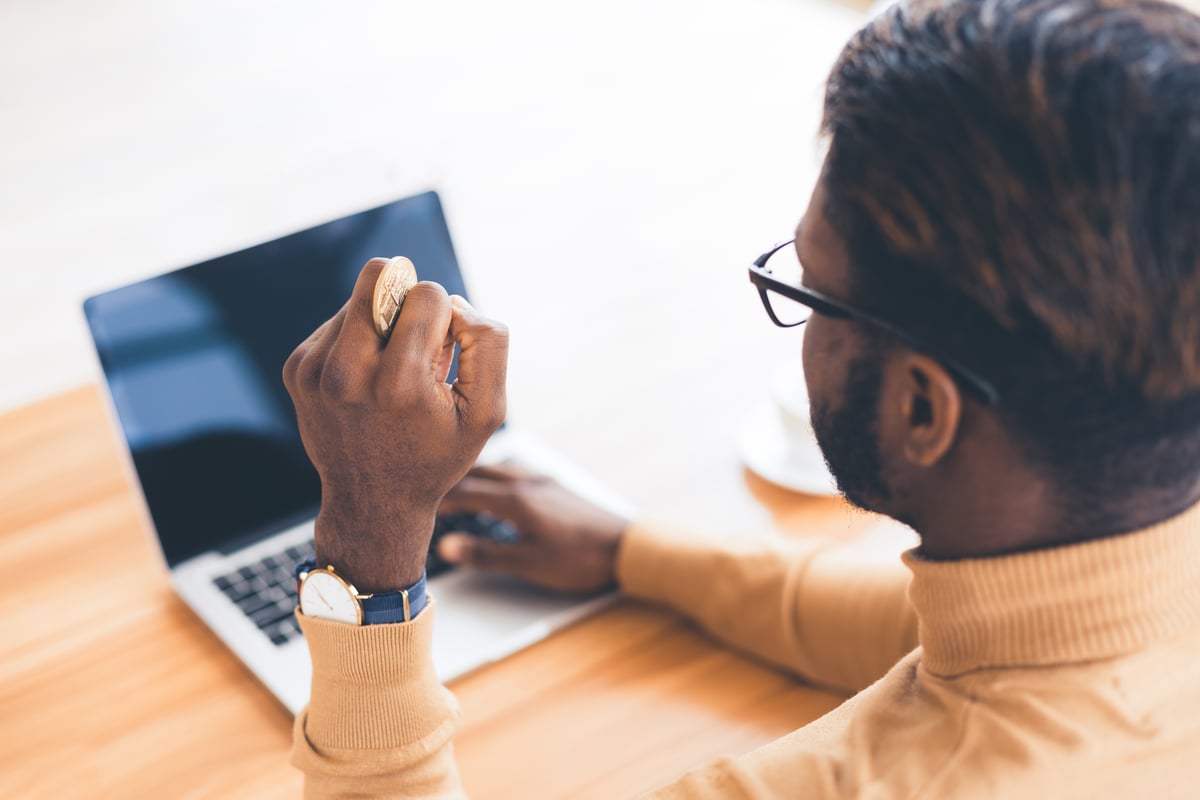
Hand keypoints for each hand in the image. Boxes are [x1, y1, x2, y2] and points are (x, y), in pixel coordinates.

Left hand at [282, 258, 508, 591]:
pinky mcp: (296, 367)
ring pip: (360, 298)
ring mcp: (313, 368)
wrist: (373, 503)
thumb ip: (487, 344)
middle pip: (380, 275)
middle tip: (415, 349)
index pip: (427, 293)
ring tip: (392, 375)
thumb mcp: (486, 411)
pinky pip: (338, 322)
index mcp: (397, 382)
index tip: (443, 358)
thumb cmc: (436, 454)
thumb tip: (453, 302)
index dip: (447, 319)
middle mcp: (346, 371)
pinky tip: (369, 381)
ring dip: (384, 324)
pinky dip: (360, 340)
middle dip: (408, 303)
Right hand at [436, 462, 630, 593]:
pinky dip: (495, 476)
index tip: (416, 500)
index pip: (464, 490)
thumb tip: (446, 545)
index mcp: (515, 499)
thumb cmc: (580, 559)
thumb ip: (486, 554)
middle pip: (478, 472)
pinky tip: (499, 485)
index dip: (437, 495)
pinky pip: (515, 472)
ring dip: (474, 474)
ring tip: (456, 481)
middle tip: (427, 486)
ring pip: (498, 468)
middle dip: (451, 479)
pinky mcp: (556, 486)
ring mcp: (543, 481)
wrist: (627, 548)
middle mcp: (527, 482)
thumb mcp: (529, 564)